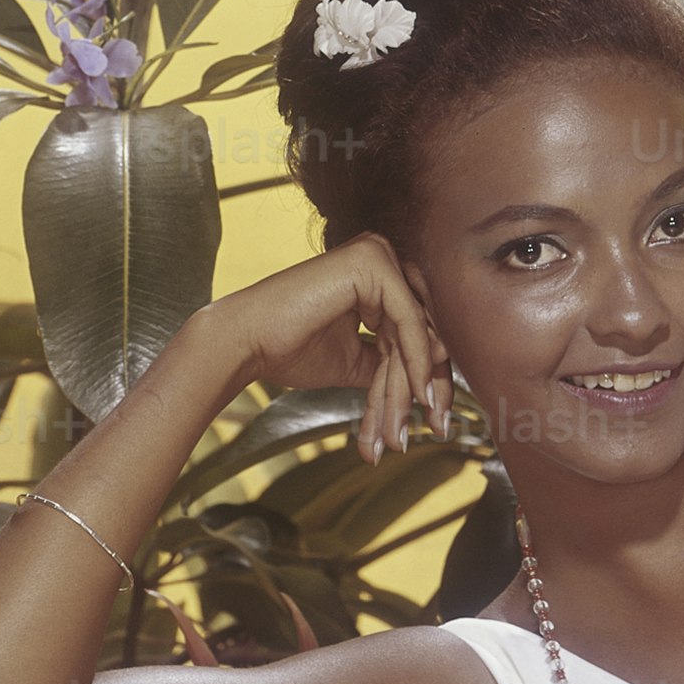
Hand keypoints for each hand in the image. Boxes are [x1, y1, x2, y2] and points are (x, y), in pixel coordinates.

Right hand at [204, 238, 450, 462]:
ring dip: (413, 385)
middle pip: (423, 329)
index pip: (417, 329)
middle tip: (438, 428)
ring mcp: (377, 254)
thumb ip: (393, 360)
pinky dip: (415, 360)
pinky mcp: (372, 262)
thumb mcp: (356, 360)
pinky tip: (419, 394)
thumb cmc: (289, 349)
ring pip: (415, 331)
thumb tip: (433, 378)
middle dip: (431, 386)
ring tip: (414, 426)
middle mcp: (380, 257)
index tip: (437, 419)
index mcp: (376, 275)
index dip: (430, 377)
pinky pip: (407, 319)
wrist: (244, 344)